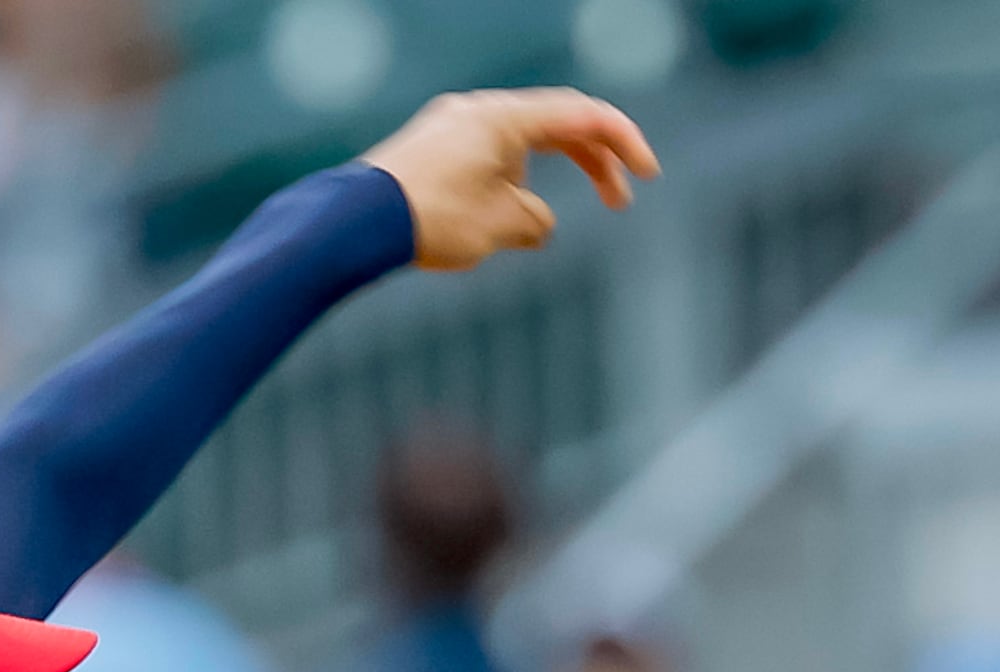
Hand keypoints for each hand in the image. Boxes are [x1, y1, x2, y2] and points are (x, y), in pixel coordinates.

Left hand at [358, 89, 658, 271]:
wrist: (351, 223)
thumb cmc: (429, 220)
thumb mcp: (500, 227)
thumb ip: (536, 222)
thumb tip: (538, 224)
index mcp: (504, 117)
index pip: (582, 117)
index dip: (623, 143)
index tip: (647, 175)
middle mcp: (477, 111)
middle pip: (555, 125)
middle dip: (592, 162)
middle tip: (619, 201)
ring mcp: (450, 127)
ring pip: (516, 146)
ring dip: (536, 185)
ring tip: (514, 233)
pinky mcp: (429, 149)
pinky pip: (482, 159)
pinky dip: (504, 185)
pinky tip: (482, 227)